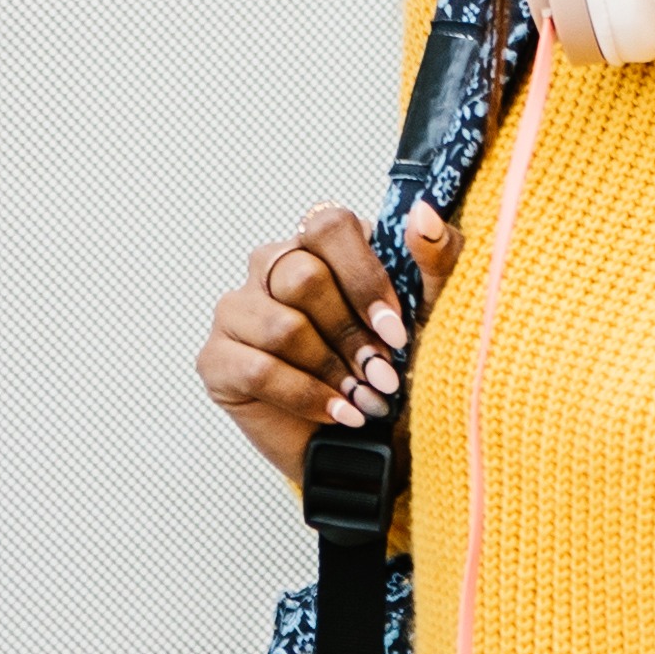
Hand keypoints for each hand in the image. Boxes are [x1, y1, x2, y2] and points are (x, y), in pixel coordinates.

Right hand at [195, 205, 455, 483]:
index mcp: (321, 244)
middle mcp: (272, 266)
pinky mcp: (216, 359)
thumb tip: (423, 214)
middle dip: (350, 333)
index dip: (365, 278)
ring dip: (332, 368)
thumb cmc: (404, 364)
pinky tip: (338, 412)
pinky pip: (256, 369)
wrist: (378, 440)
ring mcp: (237, 311)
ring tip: (365, 397)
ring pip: (280, 326)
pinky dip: (306, 395)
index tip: (396, 330)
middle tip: (382, 373)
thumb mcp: (435, 310)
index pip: (329, 225)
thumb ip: (438, 257)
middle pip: (302, 276)